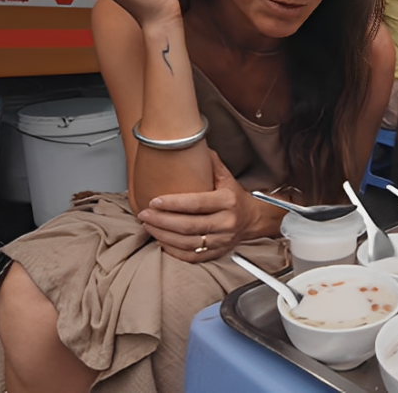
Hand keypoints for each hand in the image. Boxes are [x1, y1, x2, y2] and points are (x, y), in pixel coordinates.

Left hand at [137, 151, 262, 262]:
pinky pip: (191, 256)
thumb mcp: (226, 176)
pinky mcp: (217, 253)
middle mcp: (226, 222)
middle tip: (144, 214)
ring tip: (148, 225)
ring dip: (164, 235)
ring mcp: (222, 240)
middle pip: (189, 225)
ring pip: (187, 243)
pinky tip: (161, 241)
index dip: (173, 203)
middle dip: (162, 221)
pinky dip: (173, 251)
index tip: (154, 201)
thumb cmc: (235, 197)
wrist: (253, 219)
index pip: (197, 203)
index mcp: (228, 201)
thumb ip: (209, 162)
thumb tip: (190, 141)